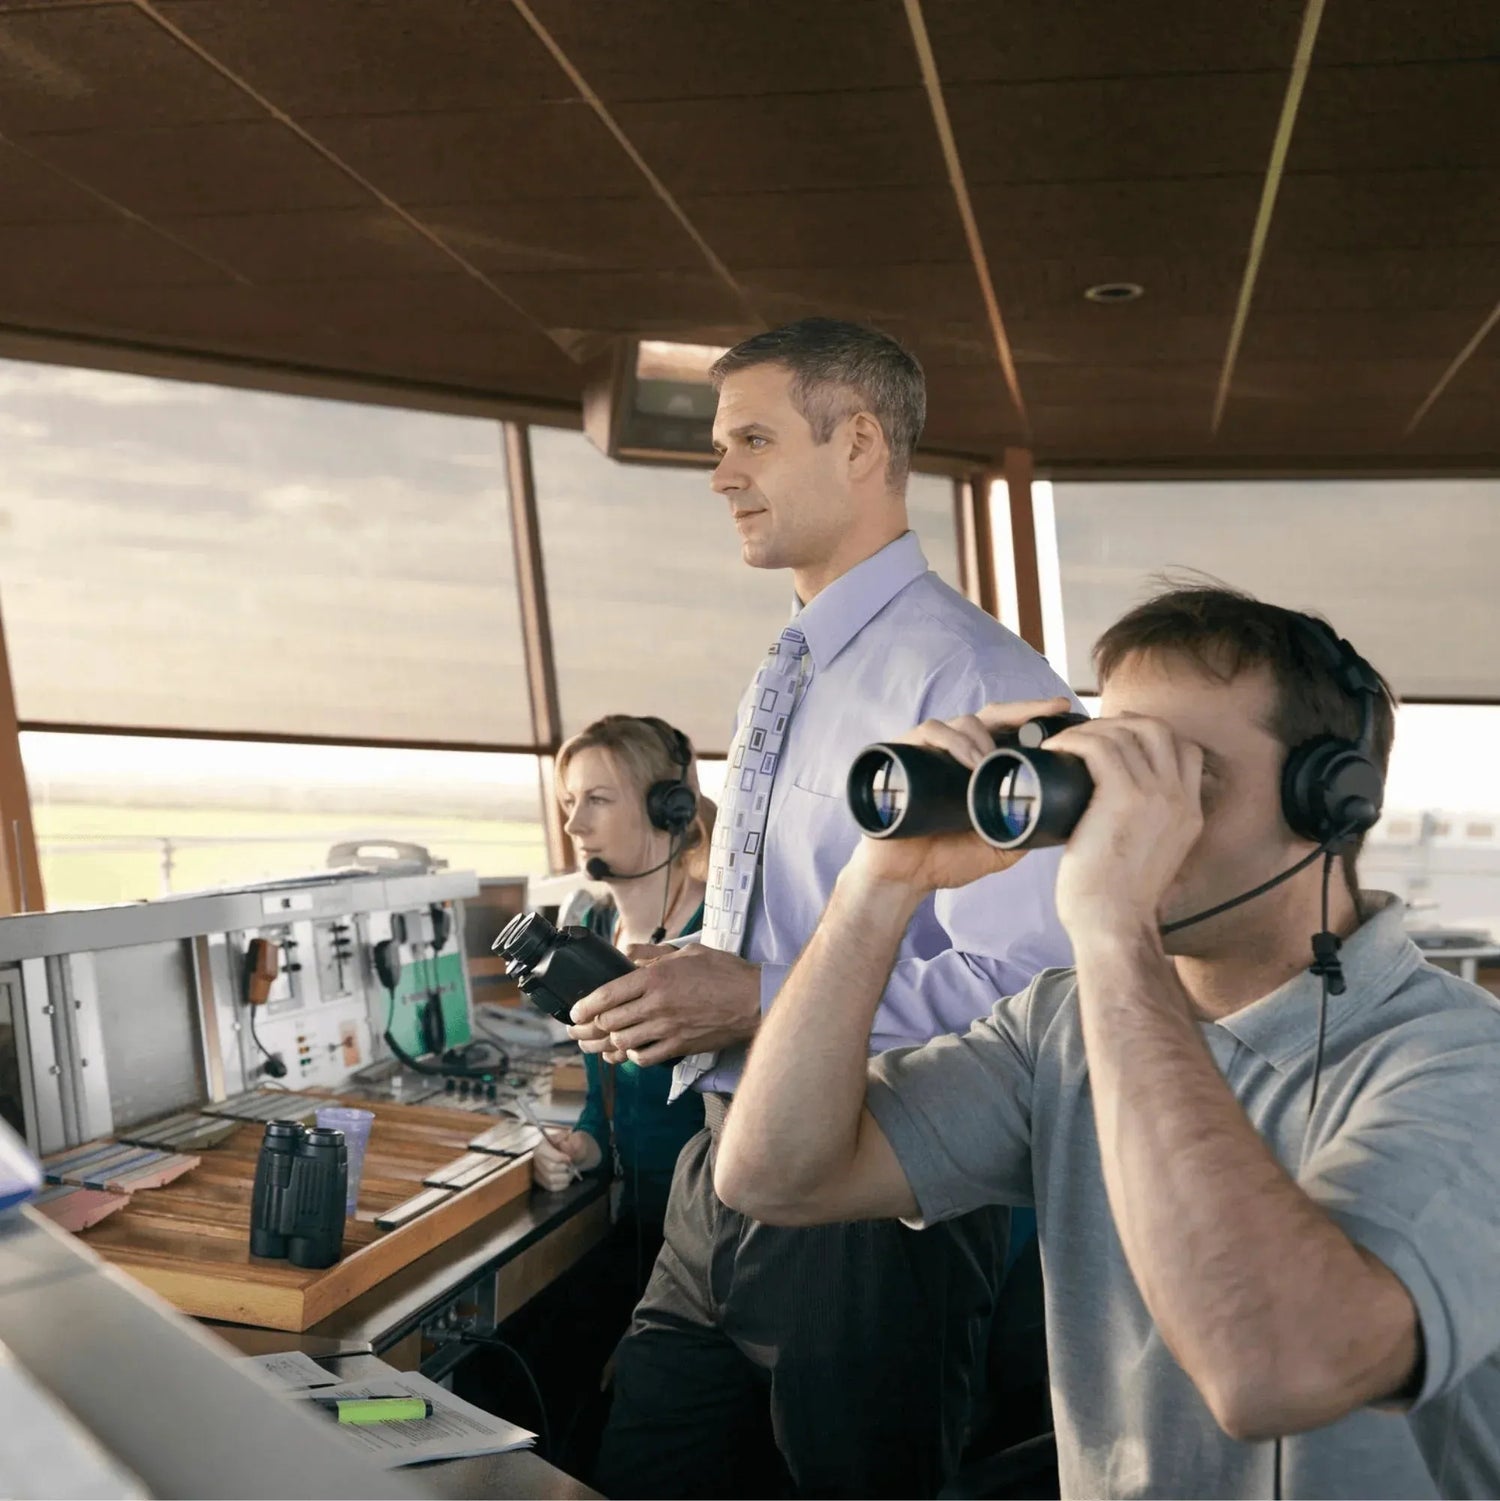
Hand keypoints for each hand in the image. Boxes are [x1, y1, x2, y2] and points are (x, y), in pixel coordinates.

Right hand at [531, 1128, 601, 1191]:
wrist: (575, 1153)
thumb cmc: (573, 1145)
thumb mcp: (575, 1139)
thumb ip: (571, 1141)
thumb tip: (564, 1142)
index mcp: (542, 1145)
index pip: (546, 1153)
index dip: (559, 1157)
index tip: (570, 1159)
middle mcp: (536, 1158)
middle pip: (549, 1167)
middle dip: (564, 1168)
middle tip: (572, 1165)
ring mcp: (538, 1171)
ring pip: (550, 1179)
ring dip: (565, 1177)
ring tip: (571, 1172)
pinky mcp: (542, 1182)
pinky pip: (551, 1187)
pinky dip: (563, 1184)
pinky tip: (567, 1178)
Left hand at [567, 944, 760, 1065]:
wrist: (754, 1000)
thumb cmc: (724, 972)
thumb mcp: (688, 952)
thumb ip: (654, 952)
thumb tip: (629, 951)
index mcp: (655, 977)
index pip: (606, 995)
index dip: (584, 1007)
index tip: (575, 1012)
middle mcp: (656, 1005)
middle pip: (608, 1022)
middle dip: (587, 1029)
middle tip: (578, 1031)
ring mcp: (667, 1029)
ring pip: (622, 1043)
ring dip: (604, 1046)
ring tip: (595, 1046)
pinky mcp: (680, 1047)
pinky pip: (645, 1058)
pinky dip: (632, 1057)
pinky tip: (629, 1053)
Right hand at [848, 697, 1073, 896]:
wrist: (905, 879)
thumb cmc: (946, 861)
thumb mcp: (999, 848)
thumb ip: (1024, 831)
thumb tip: (1058, 817)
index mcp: (978, 769)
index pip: (1008, 732)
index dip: (1033, 718)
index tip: (1062, 709)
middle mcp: (954, 754)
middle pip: (990, 716)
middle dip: (1022, 709)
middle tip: (1049, 710)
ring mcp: (929, 753)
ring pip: (960, 722)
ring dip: (983, 737)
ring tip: (992, 761)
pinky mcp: (902, 756)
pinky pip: (927, 733)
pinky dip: (951, 740)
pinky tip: (969, 761)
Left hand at [1043, 716, 1203, 940]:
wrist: (1113, 925)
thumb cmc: (1116, 901)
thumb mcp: (1150, 858)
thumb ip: (1147, 830)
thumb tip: (1114, 811)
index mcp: (1190, 814)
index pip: (1185, 750)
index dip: (1150, 735)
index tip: (1118, 739)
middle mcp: (1179, 800)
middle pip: (1159, 730)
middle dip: (1121, 722)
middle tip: (1088, 733)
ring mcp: (1155, 796)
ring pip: (1126, 733)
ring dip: (1090, 730)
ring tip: (1065, 742)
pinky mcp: (1122, 798)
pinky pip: (1099, 747)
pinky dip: (1073, 741)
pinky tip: (1055, 749)